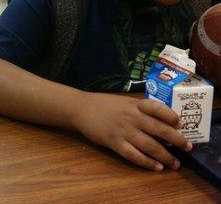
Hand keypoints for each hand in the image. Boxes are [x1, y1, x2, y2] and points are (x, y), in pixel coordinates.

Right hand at [72, 93, 191, 170]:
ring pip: (150, 146)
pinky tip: (156, 167)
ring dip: (166, 156)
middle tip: (188, 147)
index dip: (172, 116)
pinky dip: (147, 162)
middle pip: (160, 130)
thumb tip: (161, 119)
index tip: (181, 124)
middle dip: (177, 140)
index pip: (158, 108)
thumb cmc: (103, 105)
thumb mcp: (124, 102)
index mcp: (134, 104)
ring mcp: (123, 131)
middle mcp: (131, 117)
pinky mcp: (114, 142)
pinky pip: (134, 155)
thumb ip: (140, 109)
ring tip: (175, 163)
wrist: (80, 108)